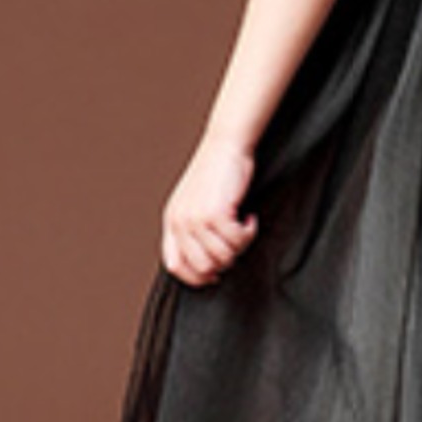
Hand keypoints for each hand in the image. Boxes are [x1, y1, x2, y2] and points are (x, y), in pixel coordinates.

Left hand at [160, 132, 259, 287]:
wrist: (225, 145)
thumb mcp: (195, 203)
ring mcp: (196, 219)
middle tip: (236, 242)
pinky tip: (250, 218)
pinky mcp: (216, 213)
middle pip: (203, 266)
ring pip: (223, 256)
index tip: (215, 274)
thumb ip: (193, 230)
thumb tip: (209, 265)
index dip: (196, 276)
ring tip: (244, 227)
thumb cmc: (216, 172)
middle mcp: (180, 222)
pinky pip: (237, 240)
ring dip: (239, 245)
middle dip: (225, 260)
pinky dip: (248, 232)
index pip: (175, 265)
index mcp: (172, 221)